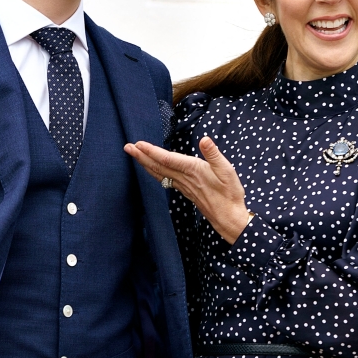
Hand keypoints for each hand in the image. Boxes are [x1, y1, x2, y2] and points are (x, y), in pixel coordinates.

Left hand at [125, 137, 248, 243]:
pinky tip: (151, 170)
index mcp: (192, 170)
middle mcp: (184, 178)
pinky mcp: (184, 190)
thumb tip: (204, 140)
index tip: (138, 144)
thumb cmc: (230, 194)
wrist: (229, 217)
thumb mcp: (227, 171)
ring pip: (159, 173)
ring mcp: (182, 185)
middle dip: (141, 156)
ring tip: (134, 155)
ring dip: (145, 163)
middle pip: (158, 166)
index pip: (167, 159)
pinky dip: (154, 172)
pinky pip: (164, 179)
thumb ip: (213, 154)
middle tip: (127, 147)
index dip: (152, 151)